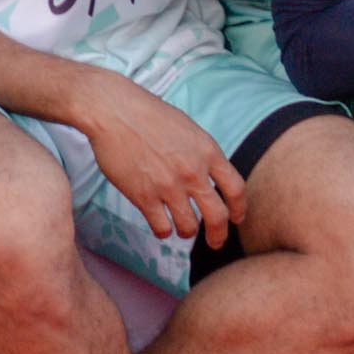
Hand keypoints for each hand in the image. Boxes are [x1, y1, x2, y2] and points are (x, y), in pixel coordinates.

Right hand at [75, 74, 242, 249]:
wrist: (113, 111)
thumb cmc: (147, 114)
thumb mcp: (188, 128)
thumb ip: (202, 154)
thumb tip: (209, 177)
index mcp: (207, 152)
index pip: (236, 189)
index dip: (239, 209)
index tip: (236, 218)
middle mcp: (193, 172)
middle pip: (218, 216)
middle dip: (219, 235)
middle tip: (215, 242)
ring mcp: (168, 186)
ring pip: (189, 227)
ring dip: (187, 231)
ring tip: (181, 229)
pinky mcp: (144, 197)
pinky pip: (161, 228)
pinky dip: (163, 231)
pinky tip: (160, 225)